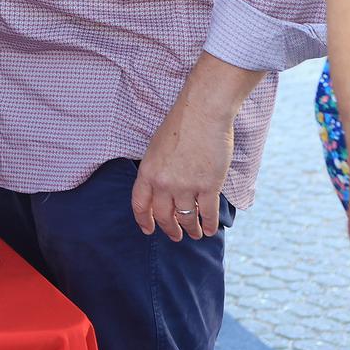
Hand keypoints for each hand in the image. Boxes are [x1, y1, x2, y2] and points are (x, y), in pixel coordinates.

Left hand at [131, 97, 234, 241]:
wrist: (202, 113)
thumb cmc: (180, 125)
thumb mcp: (155, 147)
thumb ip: (155, 169)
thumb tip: (159, 187)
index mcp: (147, 172)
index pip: (140, 204)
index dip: (144, 220)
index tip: (148, 230)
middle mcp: (163, 183)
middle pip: (163, 215)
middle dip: (169, 229)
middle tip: (176, 236)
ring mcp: (186, 186)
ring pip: (186, 218)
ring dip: (190, 229)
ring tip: (194, 233)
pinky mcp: (208, 186)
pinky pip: (207, 213)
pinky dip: (208, 224)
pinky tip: (209, 229)